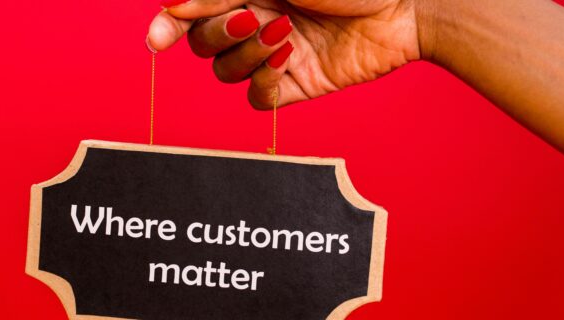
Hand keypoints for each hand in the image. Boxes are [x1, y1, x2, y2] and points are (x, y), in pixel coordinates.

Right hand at [147, 0, 421, 108]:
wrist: (406, 3)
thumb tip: (171, 4)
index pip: (189, 11)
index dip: (167, 24)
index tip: (156, 38)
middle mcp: (255, 18)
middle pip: (202, 43)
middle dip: (218, 32)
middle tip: (252, 16)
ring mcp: (275, 53)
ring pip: (226, 73)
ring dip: (247, 55)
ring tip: (284, 35)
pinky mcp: (299, 83)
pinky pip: (258, 99)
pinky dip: (264, 82)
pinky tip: (288, 59)